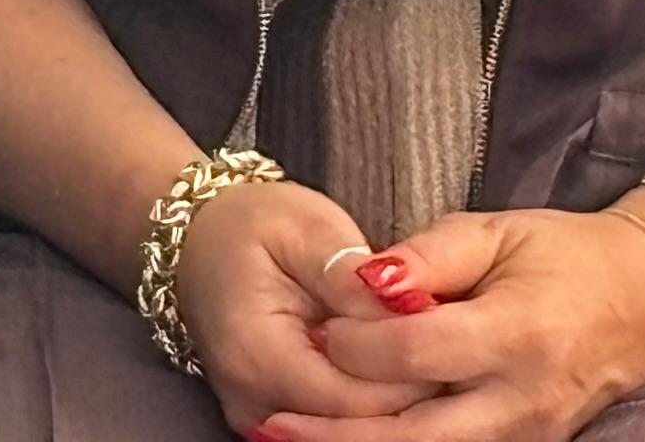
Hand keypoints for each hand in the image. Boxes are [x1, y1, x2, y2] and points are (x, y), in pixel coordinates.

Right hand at [182, 182, 440, 432]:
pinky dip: (365, 404)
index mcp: (257, 352)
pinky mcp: (267, 419)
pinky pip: (331, 426)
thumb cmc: (252, 224)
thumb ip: (352, 277)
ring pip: (346, 431)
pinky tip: (389, 370)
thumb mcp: (307, 227)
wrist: (197, 237)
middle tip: (444, 346)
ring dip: (388, 399)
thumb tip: (408, 312)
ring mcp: (255, 417)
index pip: (354, 397)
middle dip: (405, 391)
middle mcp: (252, 401)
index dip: (410, 374)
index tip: (447, 333)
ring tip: (419, 353)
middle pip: (354, 425)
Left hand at [275, 206, 644, 441]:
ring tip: (290, 440)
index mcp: (518, 334)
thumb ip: (425, 256)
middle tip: (271, 423)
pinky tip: (351, 439)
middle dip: (337, 434)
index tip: (316, 328)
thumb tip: (362, 280)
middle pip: (416, 435)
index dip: (358, 345)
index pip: (417, 354)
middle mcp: (524, 400)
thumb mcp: (498, 231)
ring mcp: (530, 435)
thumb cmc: (568, 254)